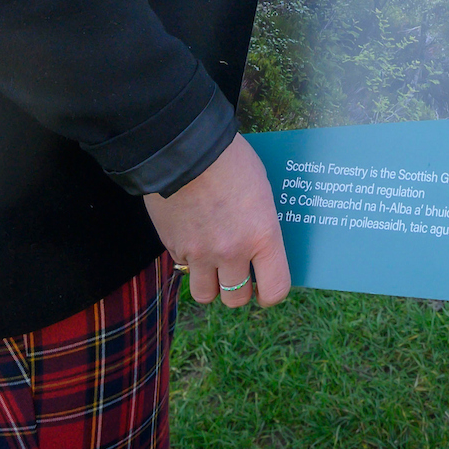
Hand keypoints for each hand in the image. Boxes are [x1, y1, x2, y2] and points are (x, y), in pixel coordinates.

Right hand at [143, 133, 290, 308]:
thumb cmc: (230, 160)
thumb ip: (262, 222)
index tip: (265, 289)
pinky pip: (184, 267)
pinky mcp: (173, 247)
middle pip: (236, 299)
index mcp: (262, 235)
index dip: (270, 294)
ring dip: (210, 283)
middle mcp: (232, 252)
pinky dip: (189, 260)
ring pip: (205, 294)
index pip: (275, 289)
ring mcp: (200, 253)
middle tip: (238, 273)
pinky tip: (193, 236)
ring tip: (212, 264)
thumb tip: (263, 242)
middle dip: (238, 290)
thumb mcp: (261, 189)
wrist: (185, 149)